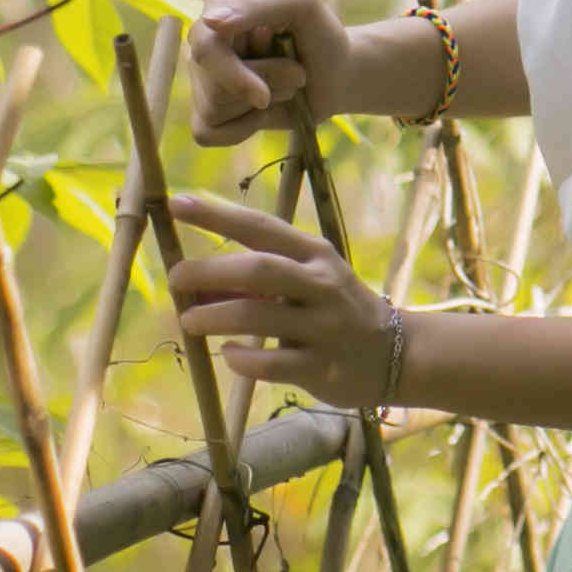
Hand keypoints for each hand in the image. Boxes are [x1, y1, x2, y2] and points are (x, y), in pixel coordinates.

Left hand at [167, 193, 398, 407]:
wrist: (396, 353)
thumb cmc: (336, 309)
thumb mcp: (307, 282)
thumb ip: (257, 280)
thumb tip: (195, 284)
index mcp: (314, 253)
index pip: (261, 226)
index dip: (217, 215)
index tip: (178, 203)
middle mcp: (320, 284)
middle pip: (258, 270)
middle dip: (210, 271)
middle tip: (175, 277)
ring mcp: (324, 327)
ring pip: (260, 316)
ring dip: (216, 316)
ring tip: (189, 320)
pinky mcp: (323, 367)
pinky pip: (272, 364)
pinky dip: (243, 359)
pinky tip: (229, 355)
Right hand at [184, 0, 352, 146]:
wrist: (336, 74)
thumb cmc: (320, 34)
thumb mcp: (301, 4)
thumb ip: (257, 5)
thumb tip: (210, 21)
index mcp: (219, 5)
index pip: (205, 47)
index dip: (235, 76)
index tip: (266, 94)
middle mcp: (203, 39)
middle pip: (214, 87)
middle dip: (265, 86)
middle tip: (296, 73)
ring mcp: (202, 75)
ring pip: (213, 109)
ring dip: (263, 103)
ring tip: (286, 84)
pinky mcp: (207, 109)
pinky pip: (207, 132)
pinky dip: (243, 129)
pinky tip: (264, 111)